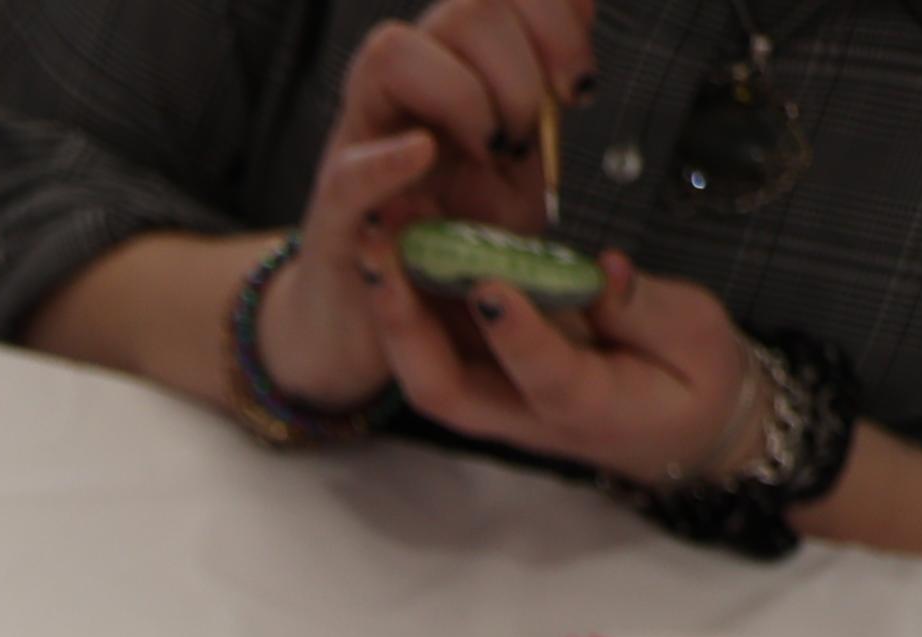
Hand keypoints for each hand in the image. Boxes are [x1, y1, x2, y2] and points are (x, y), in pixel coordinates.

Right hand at [258, 0, 597, 409]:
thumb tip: (585, 2)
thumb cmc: (448, 242)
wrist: (376, 320)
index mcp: (451, 67)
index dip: (552, 15)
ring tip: (487, 159)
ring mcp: (362, 140)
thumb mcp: (516, 161)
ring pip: (394, 53)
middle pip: (463, 9)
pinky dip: (387, 159)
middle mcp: (402, 87)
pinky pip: (351, 167)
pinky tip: (422, 158)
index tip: (577, 87)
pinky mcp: (336, 211)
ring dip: (464, 99)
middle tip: (527, 140)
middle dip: (520, 70)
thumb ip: (544, 86)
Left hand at [370, 251, 763, 486]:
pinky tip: (398, 241)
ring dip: (393, 307)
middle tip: (383, 251)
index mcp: (592, 406)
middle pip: (445, 389)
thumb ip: (646, 309)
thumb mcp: (699, 338)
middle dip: (404, 324)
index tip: (489, 284)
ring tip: (376, 234)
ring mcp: (500, 400)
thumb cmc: (697, 380)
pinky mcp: (490, 377)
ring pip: (427, 369)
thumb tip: (602, 271)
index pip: (546, 377)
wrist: (687, 428)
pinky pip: (437, 347)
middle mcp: (528, 413)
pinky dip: (410, 299)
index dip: (516, 334)